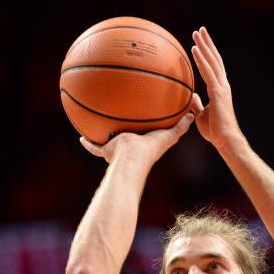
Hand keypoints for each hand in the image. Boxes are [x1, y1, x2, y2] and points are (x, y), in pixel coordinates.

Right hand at [79, 112, 194, 164]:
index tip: (144, 124)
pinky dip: (87, 143)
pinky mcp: (106, 151)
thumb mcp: (168, 136)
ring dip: (103, 136)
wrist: (133, 157)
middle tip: (120, 122)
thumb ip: (180, 126)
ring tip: (97, 126)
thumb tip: (192, 115)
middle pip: (125, 138)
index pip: (144, 136)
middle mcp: (129, 148)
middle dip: (122, 132)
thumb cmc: (151, 149)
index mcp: (143, 144)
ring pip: (108, 143)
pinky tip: (80, 137)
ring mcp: (117, 150)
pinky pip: (94, 147)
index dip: (145, 131)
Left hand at [190, 27, 242, 149]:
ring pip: (212, 61)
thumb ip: (196, 104)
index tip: (201, 42)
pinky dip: (201, 59)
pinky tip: (195, 49)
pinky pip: (208, 72)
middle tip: (200, 29)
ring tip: (196, 32)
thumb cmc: (214, 131)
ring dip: (204, 46)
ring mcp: (221, 87)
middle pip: (215, 59)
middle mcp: (222, 85)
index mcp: (219, 89)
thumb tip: (190, 96)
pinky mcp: (218, 92)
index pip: (213, 67)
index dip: (208, 53)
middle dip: (207, 43)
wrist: (225, 140)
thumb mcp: (201, 115)